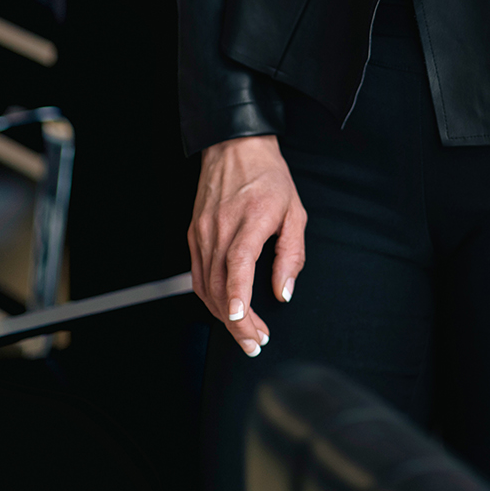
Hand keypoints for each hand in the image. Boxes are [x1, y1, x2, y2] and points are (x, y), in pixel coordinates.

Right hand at [188, 134, 306, 355]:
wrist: (235, 148)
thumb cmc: (268, 177)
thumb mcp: (295, 212)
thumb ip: (291, 255)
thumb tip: (283, 291)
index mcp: (250, 218)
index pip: (237, 262)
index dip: (238, 293)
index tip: (241, 318)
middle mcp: (220, 227)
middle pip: (221, 284)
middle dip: (237, 321)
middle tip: (255, 342)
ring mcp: (203, 232)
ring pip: (207, 285)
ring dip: (223, 315)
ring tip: (244, 332)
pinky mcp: (194, 234)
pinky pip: (198, 275)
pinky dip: (211, 297)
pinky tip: (225, 309)